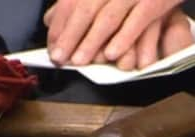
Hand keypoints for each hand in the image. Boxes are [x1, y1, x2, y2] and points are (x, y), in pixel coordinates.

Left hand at [45, 0, 183, 64]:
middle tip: (59, 59)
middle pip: (85, 10)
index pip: (70, 4)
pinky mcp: (155, 1)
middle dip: (69, 37)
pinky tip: (111, 55)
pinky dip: (123, 38)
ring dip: (91, 41)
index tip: (52, 50)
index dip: (58, 29)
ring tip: (79, 61)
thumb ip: (75, 3)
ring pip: (108, 17)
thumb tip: (50, 20)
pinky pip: (138, 20)